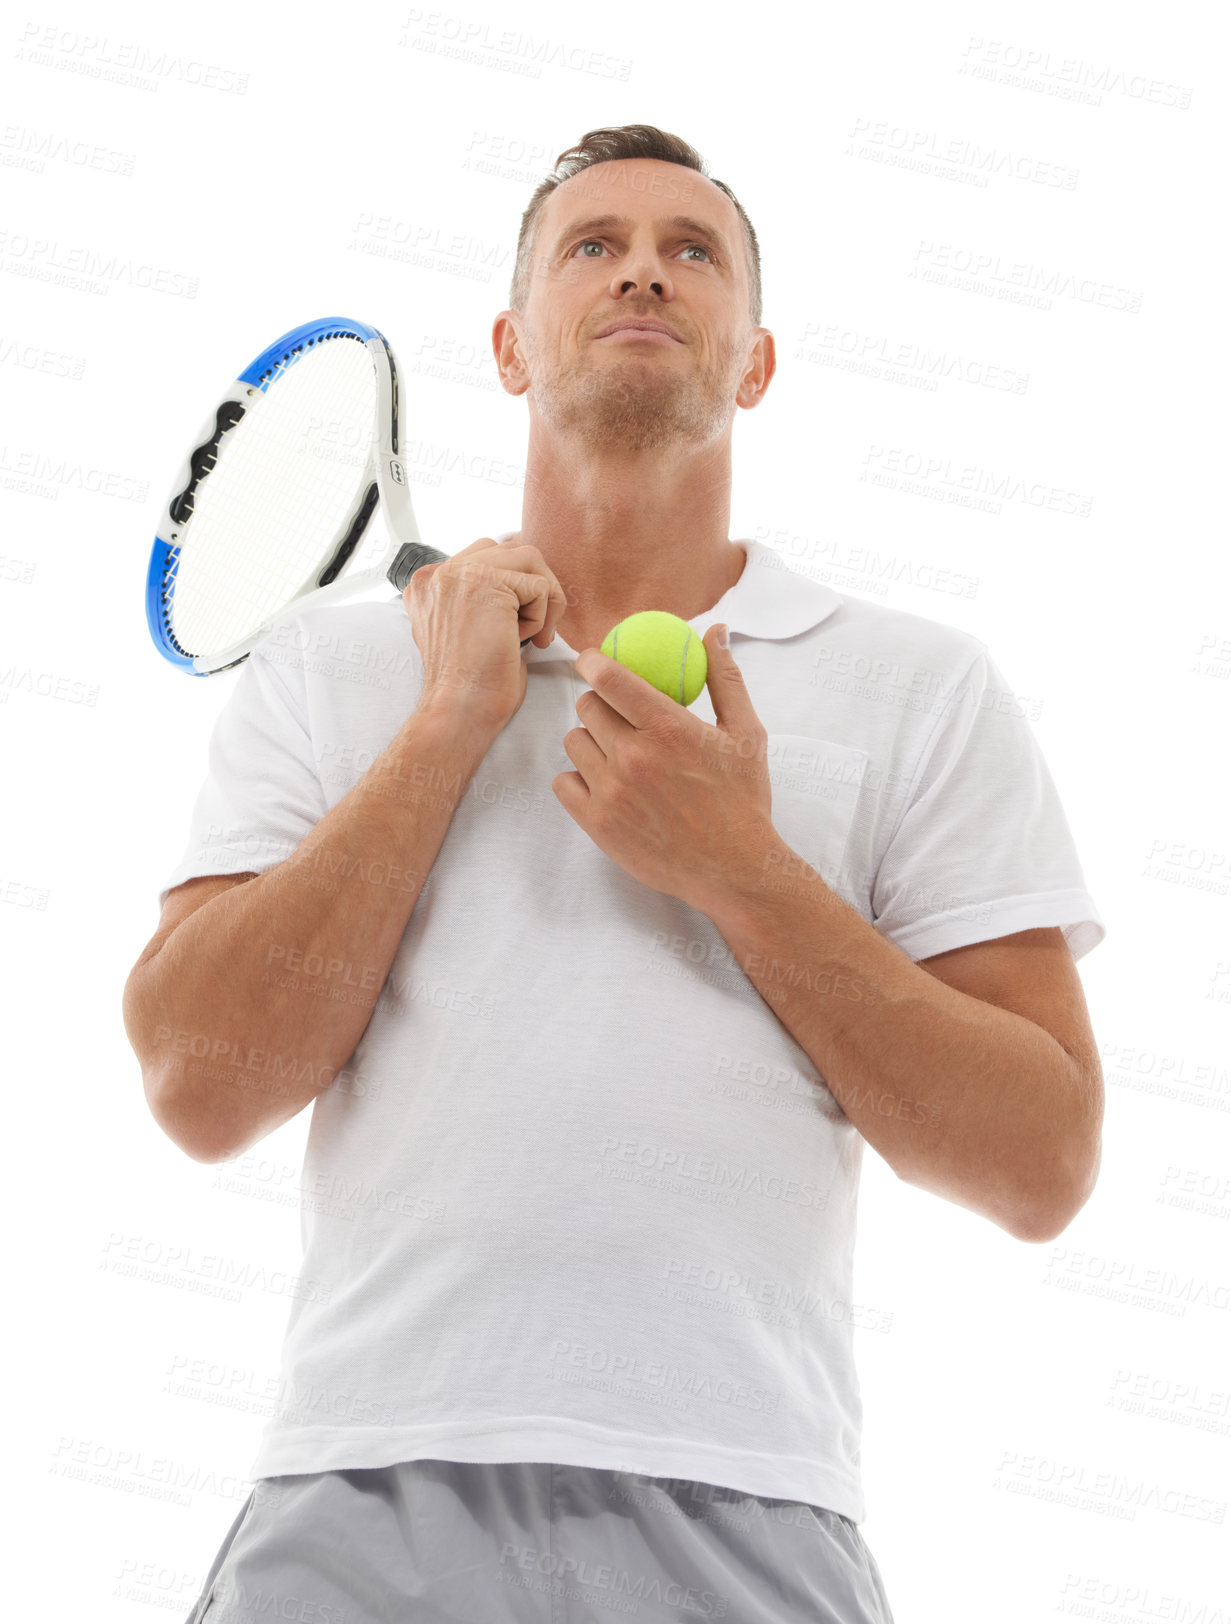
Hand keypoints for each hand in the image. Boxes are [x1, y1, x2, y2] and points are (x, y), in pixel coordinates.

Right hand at [405, 538, 567, 730]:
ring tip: (527, 635)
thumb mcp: (468, 629)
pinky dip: (541, 618)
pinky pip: (539, 586)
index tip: (512, 627)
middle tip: (534, 632)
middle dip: (533, 588)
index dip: (515, 588)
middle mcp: (437, 573)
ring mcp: (457, 573)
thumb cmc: (471, 684)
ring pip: (529, 559)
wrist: (460, 710)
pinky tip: (519, 642)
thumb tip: (527, 582)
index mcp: (429, 584)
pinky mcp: (483, 582)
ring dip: (540, 600)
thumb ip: (480, 599)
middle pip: (510, 550)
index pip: (488, 557)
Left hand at [553, 624, 776, 913]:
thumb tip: (715, 630)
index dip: (593, 661)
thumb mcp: (746, 734)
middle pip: (587, 707)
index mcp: (668, 728)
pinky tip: (604, 783)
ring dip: (589, 741)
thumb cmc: (743, 800)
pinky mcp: (597, 824)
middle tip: (616, 716)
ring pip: (573, 742)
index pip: (610, 678)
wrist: (734, 869)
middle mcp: (634, 756)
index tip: (591, 660)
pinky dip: (578, 779)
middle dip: (598, 704)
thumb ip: (725, 677)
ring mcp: (612, 791)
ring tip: (616, 755)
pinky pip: (563, 782)